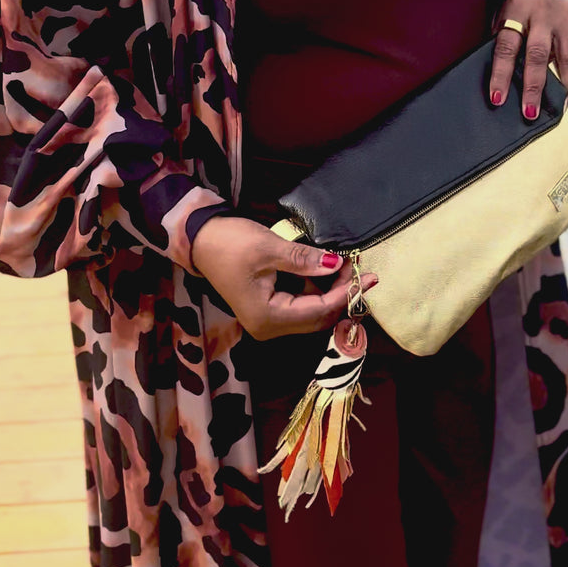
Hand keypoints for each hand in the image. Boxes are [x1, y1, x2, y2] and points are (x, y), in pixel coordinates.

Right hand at [190, 217, 377, 340]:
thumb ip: (304, 260)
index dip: (345, 294)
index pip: (319, 312)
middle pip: (318, 318)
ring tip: (346, 266)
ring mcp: (268, 320)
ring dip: (331, 292)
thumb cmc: (230, 243)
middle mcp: (268, 327)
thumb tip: (335, 265)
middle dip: (342, 295)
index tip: (367, 275)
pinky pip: (301, 305)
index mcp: (267, 318)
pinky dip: (318, 290)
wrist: (201, 239)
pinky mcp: (268, 309)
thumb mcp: (270, 248)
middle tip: (361, 270)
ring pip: (312, 312)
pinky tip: (328, 271)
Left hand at [489, 0, 567, 120]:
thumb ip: (508, 44)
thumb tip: (505, 88)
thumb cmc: (521, 11)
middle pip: (538, 53)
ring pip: (567, 56)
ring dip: (562, 86)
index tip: (498, 99)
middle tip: (529, 113)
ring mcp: (567, 13)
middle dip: (533, 86)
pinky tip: (567, 92)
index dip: (502, 73)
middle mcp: (543, 9)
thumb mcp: (508, 17)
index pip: (507, 45)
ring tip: (558, 108)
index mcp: (517, 7)